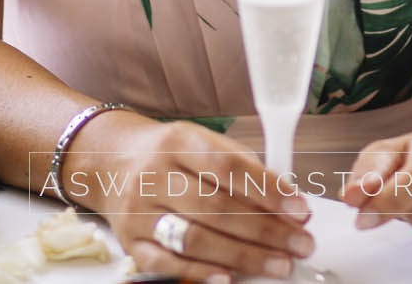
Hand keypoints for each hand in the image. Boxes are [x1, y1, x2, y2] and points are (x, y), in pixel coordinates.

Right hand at [70, 115, 313, 283]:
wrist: (111, 162)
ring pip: (194, 238)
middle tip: (300, 243)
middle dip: (265, 230)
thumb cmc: (169, 155)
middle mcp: (155, 175)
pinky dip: (198, 274)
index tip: (299, 209)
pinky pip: (165, 264)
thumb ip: (244, 168)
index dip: (268, 190)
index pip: (228, 166)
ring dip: (243, 256)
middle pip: (216, 207)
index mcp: (178, 142)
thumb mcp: (203, 143)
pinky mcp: (131, 241)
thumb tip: (288, 201)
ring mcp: (140, 210)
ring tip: (279, 263)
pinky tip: (229, 279)